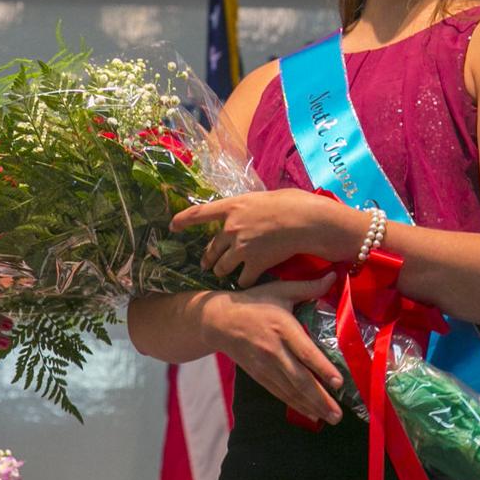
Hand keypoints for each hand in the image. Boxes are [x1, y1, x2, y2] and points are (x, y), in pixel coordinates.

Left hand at [171, 190, 329, 286]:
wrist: (306, 221)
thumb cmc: (292, 203)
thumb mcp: (265, 197)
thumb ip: (249, 207)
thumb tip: (249, 211)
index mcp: (232, 207)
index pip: (199, 213)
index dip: (183, 220)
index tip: (172, 225)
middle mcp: (231, 228)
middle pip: (211, 249)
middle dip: (207, 258)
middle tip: (206, 264)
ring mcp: (241, 248)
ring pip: (221, 267)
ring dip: (222, 271)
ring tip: (224, 274)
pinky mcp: (254, 264)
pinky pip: (242, 279)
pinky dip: (244, 282)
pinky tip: (247, 283)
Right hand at [200, 275, 343, 423]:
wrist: (218, 320)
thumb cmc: (253, 302)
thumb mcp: (279, 290)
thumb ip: (308, 286)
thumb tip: (334, 275)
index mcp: (281, 327)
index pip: (305, 351)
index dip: (321, 368)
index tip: (338, 382)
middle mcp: (273, 350)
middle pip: (299, 378)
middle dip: (320, 398)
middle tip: (338, 414)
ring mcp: (264, 365)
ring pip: (290, 390)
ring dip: (311, 406)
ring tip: (330, 418)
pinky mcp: (257, 374)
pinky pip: (279, 392)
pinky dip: (295, 404)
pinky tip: (311, 413)